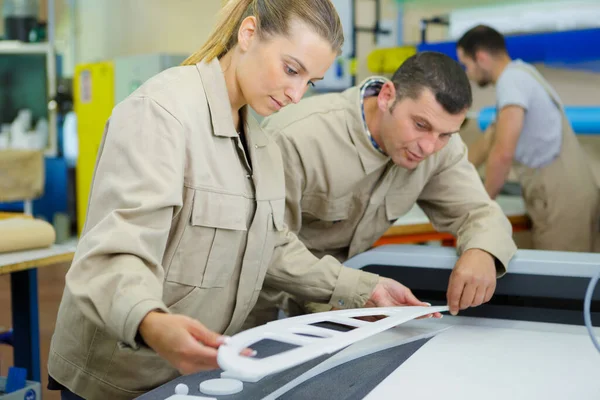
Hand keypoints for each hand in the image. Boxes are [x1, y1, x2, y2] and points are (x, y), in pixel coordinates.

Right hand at [139, 311, 253, 374]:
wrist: (151, 330)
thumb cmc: (169, 325)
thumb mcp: (192, 324)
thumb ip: (210, 336)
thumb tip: (226, 342)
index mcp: (189, 350)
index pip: (216, 358)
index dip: (233, 355)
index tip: (246, 352)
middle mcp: (187, 364)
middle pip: (215, 364)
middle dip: (231, 357)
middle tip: (244, 350)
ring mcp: (185, 369)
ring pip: (210, 367)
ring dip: (223, 359)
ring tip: (235, 350)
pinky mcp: (185, 369)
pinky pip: (204, 367)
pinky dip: (213, 361)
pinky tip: (220, 353)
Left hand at [364, 277, 441, 318]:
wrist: (377, 287)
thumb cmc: (388, 286)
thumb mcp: (406, 292)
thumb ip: (415, 301)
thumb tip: (425, 305)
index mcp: (408, 302)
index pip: (420, 308)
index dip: (429, 311)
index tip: (437, 313)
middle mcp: (404, 308)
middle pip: (417, 314)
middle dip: (427, 314)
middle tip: (434, 315)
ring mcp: (398, 311)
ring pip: (411, 316)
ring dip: (419, 316)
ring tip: (427, 314)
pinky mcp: (392, 314)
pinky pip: (401, 317)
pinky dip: (408, 316)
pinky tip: (414, 315)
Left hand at [447, 249, 496, 315]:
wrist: (481, 253)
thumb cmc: (466, 263)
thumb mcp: (454, 273)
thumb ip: (452, 289)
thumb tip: (451, 304)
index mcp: (460, 275)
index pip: (455, 295)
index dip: (453, 306)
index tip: (453, 310)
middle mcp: (473, 279)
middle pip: (467, 302)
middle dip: (462, 306)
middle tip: (460, 304)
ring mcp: (484, 282)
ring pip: (477, 302)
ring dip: (471, 303)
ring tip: (468, 298)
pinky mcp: (492, 284)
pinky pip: (486, 299)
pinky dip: (480, 300)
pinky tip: (477, 294)